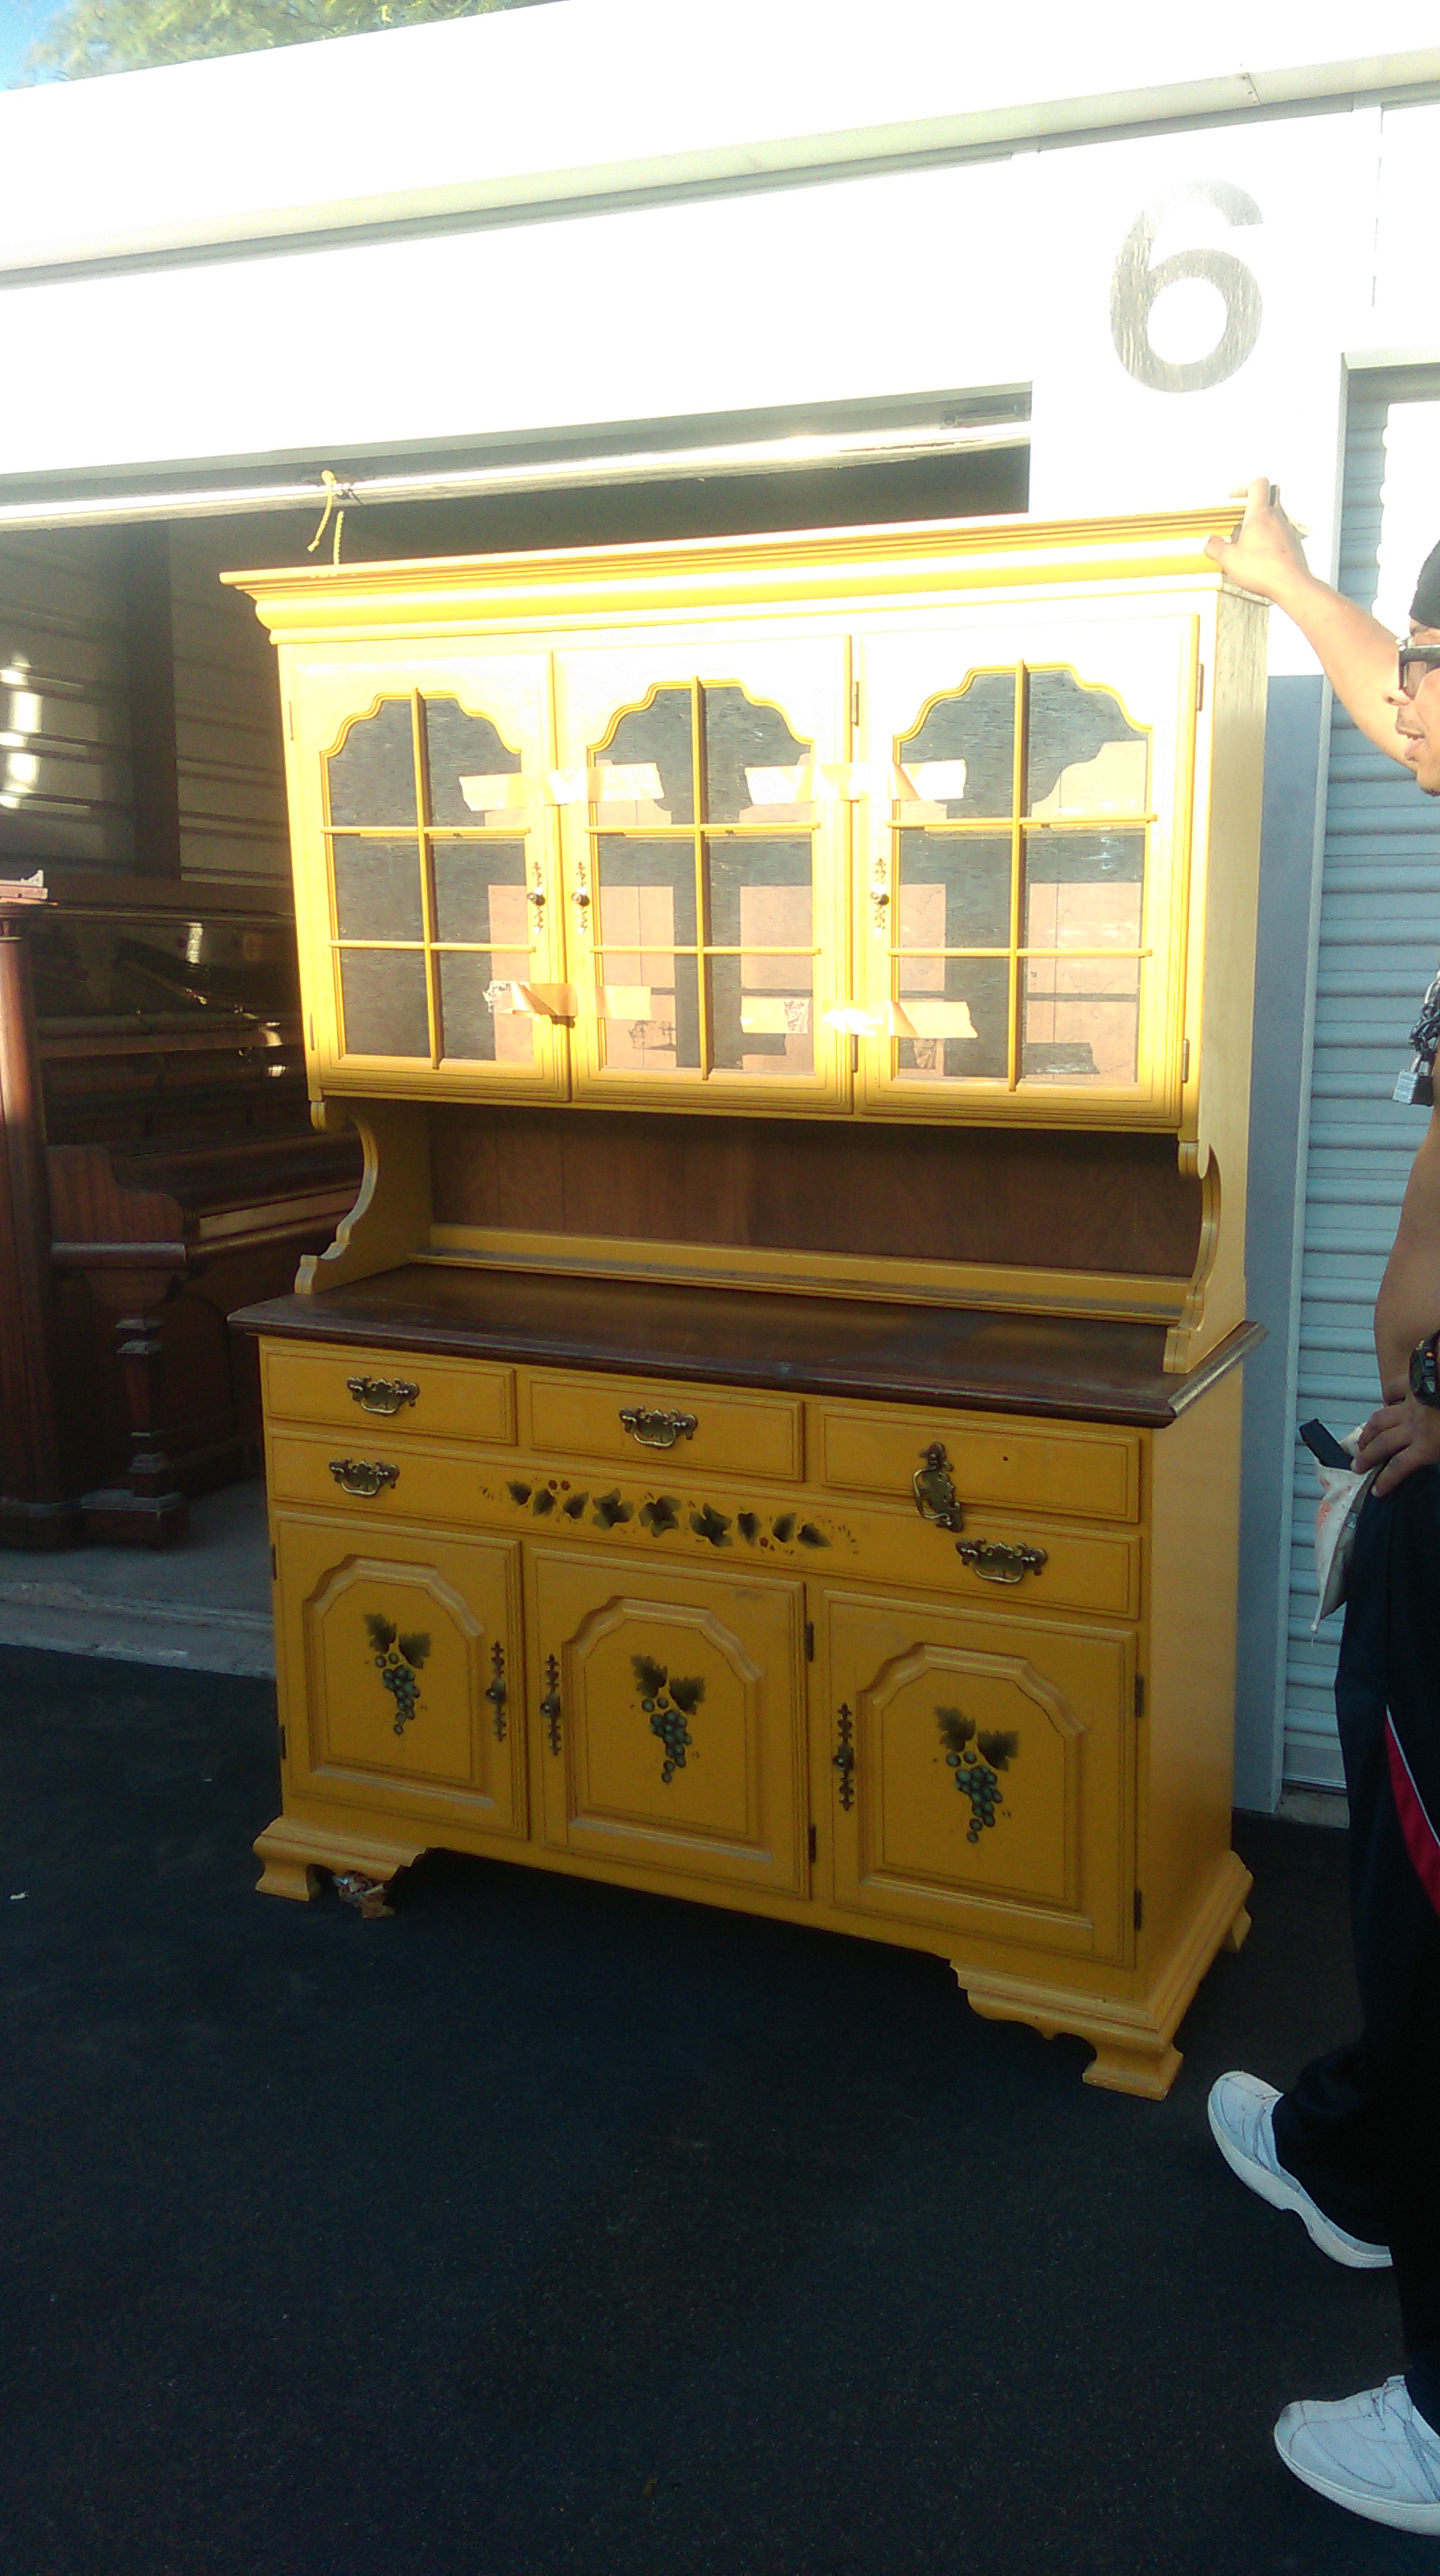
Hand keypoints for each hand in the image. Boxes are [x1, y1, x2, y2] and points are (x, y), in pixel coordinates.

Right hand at [1205, 478, 1310, 602]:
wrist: (1291, 585)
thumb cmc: (1263, 569)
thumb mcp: (1230, 559)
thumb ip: (1215, 547)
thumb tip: (1206, 541)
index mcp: (1260, 514)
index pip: (1258, 485)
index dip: (1244, 487)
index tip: (1233, 499)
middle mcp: (1277, 517)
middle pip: (1272, 493)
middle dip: (1256, 498)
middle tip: (1242, 512)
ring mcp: (1287, 530)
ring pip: (1277, 513)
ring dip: (1263, 518)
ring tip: (1248, 536)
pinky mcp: (1293, 544)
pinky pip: (1282, 531)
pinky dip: (1271, 535)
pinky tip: (1261, 552)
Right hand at [1354, 1391, 1439, 1495]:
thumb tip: (1434, 1459)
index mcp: (1427, 1445)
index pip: (1399, 1468)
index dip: (1385, 1481)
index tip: (1376, 1491)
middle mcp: (1412, 1427)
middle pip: (1382, 1445)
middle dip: (1366, 1458)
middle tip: (1356, 1466)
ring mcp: (1409, 1405)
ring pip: (1379, 1420)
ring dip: (1368, 1432)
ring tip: (1361, 1441)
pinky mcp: (1411, 1385)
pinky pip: (1392, 1390)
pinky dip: (1386, 1397)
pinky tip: (1385, 1403)